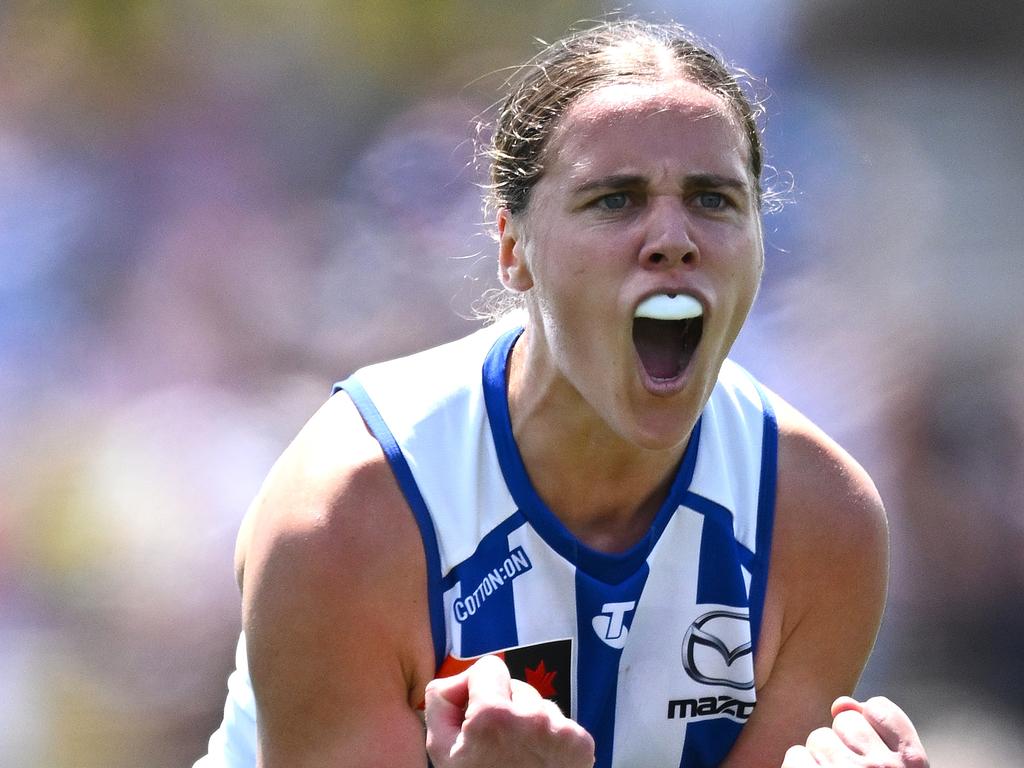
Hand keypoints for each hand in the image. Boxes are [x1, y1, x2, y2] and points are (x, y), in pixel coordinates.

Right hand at [424, 654, 594, 767]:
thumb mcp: (441, 752)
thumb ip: (441, 701)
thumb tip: (459, 679)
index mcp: (493, 716)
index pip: (489, 667)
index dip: (477, 688)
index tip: (475, 715)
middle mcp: (531, 716)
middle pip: (516, 685)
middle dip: (505, 706)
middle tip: (496, 744)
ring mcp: (560, 730)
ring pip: (539, 704)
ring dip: (528, 723)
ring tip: (518, 757)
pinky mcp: (581, 743)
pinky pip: (559, 723)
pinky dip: (550, 738)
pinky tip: (538, 762)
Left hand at [782, 696, 928, 766]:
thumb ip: (880, 737)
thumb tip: (841, 703)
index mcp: (914, 764)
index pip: (880, 709)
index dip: (866, 725)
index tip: (864, 749)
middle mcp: (884, 766)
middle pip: (845, 721)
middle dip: (841, 744)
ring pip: (819, 738)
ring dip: (820, 760)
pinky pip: (795, 756)